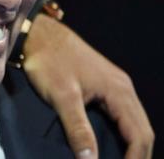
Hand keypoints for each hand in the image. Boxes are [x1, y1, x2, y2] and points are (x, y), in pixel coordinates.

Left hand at [23, 14, 153, 158]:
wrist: (38, 33)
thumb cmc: (49, 60)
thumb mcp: (62, 97)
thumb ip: (78, 130)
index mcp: (119, 91)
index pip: (140, 135)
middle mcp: (123, 87)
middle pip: (142, 130)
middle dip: (137, 155)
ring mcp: (115, 84)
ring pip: (134, 121)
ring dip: (132, 144)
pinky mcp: (104, 83)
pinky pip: (123, 113)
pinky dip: (123, 132)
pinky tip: (112, 142)